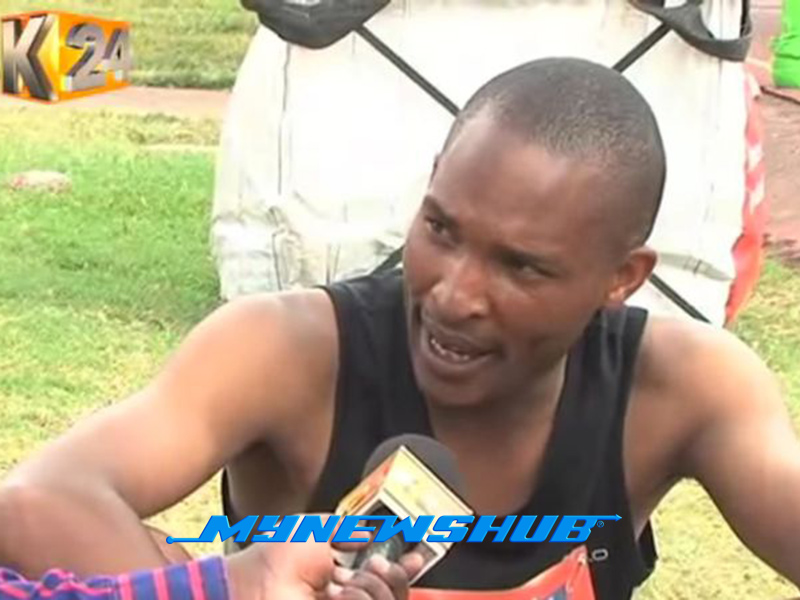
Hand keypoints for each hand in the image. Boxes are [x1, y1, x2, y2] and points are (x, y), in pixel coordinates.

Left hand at [225, 529, 423, 599]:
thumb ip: (350, 528)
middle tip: (372, 565)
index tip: (417, 557)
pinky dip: (360, 598)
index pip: (387, 581)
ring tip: (342, 584)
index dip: (406, 571)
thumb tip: (373, 532)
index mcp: (344, 581)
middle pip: (397, 593)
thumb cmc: (276, 559)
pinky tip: (339, 593)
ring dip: (372, 587)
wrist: (255, 584)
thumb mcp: (318, 530)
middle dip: (393, 575)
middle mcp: (350, 599)